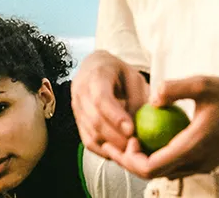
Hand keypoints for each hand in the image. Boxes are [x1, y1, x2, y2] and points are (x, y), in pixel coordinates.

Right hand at [71, 50, 149, 168]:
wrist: (96, 67)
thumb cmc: (119, 73)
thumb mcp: (134, 78)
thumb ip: (137, 99)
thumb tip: (142, 126)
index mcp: (96, 75)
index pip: (101, 99)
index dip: (115, 116)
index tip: (131, 130)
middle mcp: (81, 91)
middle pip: (94, 119)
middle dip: (116, 137)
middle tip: (135, 146)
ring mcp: (76, 107)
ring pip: (90, 133)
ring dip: (111, 145)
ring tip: (130, 150)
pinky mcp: (78, 121)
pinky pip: (88, 141)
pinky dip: (103, 150)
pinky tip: (119, 151)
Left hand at [130, 76, 218, 179]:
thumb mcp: (203, 83)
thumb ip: (174, 88)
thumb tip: (150, 98)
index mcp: (193, 148)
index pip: (152, 168)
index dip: (131, 158)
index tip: (127, 137)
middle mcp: (198, 162)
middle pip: (155, 174)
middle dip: (133, 162)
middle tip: (121, 140)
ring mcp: (205, 164)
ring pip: (168, 172)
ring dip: (148, 160)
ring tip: (136, 137)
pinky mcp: (210, 160)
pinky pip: (179, 165)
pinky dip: (163, 156)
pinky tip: (158, 135)